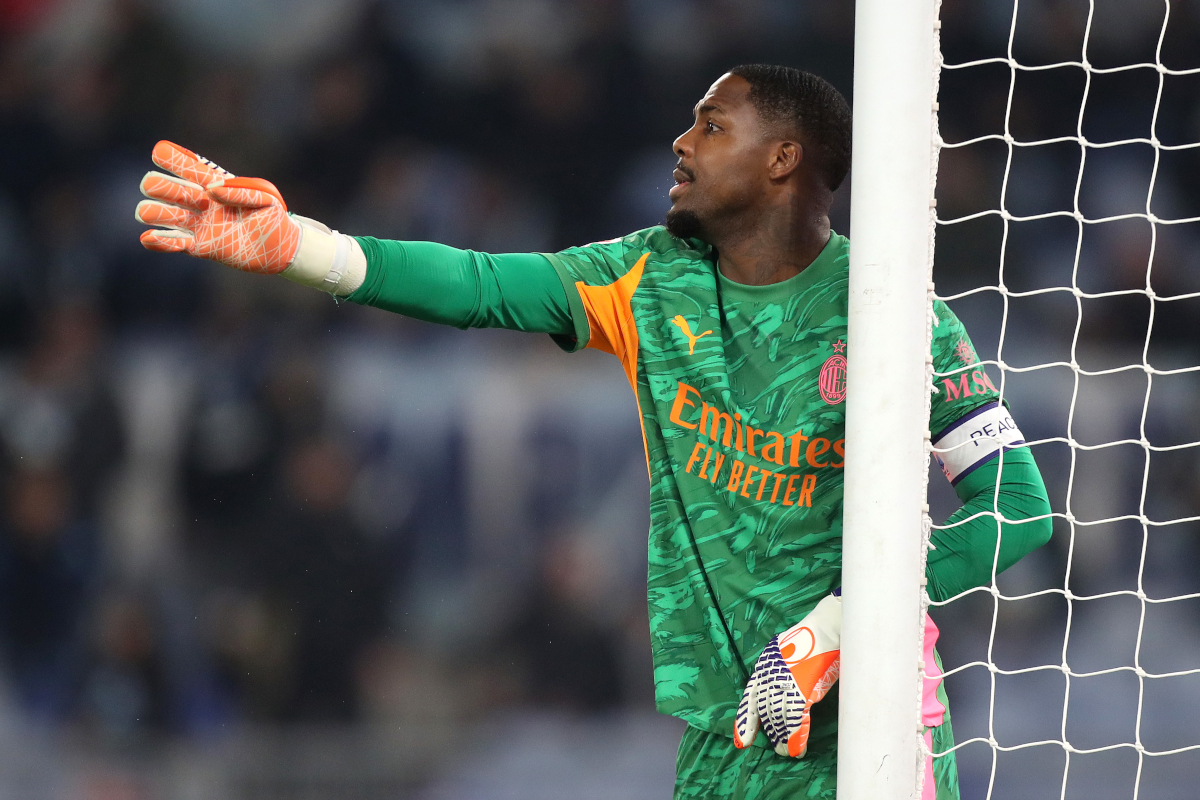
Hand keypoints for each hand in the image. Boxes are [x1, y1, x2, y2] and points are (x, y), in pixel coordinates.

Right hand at [135, 140, 300, 273]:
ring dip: (151, 212)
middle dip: (161, 187)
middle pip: (165, 188)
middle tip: (184, 196)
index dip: (169, 157)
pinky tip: (148, 237)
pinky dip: (159, 242)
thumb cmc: (274, 217)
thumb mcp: (265, 198)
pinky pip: (173, 244)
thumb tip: (211, 190)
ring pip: (162, 214)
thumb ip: (240, 191)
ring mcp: (198, 225)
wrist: (281, 249)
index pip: (186, 167)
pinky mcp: (200, 247)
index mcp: (213, 184)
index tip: (158, 152)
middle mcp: (200, 203)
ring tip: (148, 213)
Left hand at [733, 593, 840, 756]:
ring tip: (787, 753)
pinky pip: (796, 720)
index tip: (741, 742)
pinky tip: (798, 749)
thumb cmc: (815, 642)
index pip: (750, 699)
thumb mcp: (790, 659)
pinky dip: (798, 737)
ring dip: (784, 739)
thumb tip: (789, 699)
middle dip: (772, 733)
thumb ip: (785, 677)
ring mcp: (783, 682)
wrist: (828, 627)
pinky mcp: (801, 688)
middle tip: (778, 751)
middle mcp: (769, 675)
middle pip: (767, 712)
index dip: (746, 722)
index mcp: (764, 667)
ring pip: (780, 719)